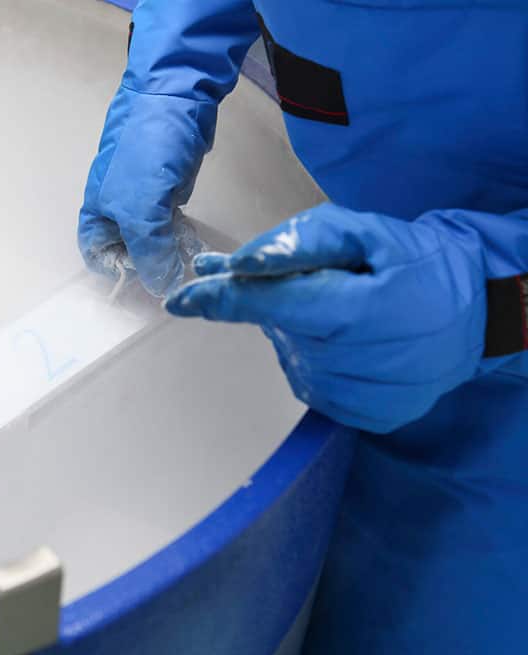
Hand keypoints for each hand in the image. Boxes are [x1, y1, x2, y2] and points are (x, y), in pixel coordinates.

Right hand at [78, 86, 207, 296]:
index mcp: (97, 212)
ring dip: (168, 252)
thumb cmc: (145, 154)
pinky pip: (170, 224)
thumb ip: (149, 253)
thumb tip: (162, 288)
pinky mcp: (167, 190)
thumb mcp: (141, 211)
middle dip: (148, 265)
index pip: (98, 256)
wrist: (175, 100)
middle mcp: (116, 209)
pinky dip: (180, 236)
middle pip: (127, 251)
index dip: (119, 272)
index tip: (146, 281)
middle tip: (174, 274)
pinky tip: (194, 244)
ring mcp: (143, 199)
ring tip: (189, 259)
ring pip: (152, 239)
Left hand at [164, 203, 487, 432]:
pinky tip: (351, 343)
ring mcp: (360, 398)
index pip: (268, 306)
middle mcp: (354, 365)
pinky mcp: (367, 417)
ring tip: (342, 312)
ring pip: (293, 358)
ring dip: (299, 332)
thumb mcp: (364, 233)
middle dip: (272, 305)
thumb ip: (299, 244)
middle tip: (308, 284)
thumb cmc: (416, 264)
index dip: (219, 301)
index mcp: (357, 313)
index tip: (179, 299)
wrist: (478, 313)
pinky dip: (319, 358)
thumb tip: (236, 264)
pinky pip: (316, 384)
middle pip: (278, 331)